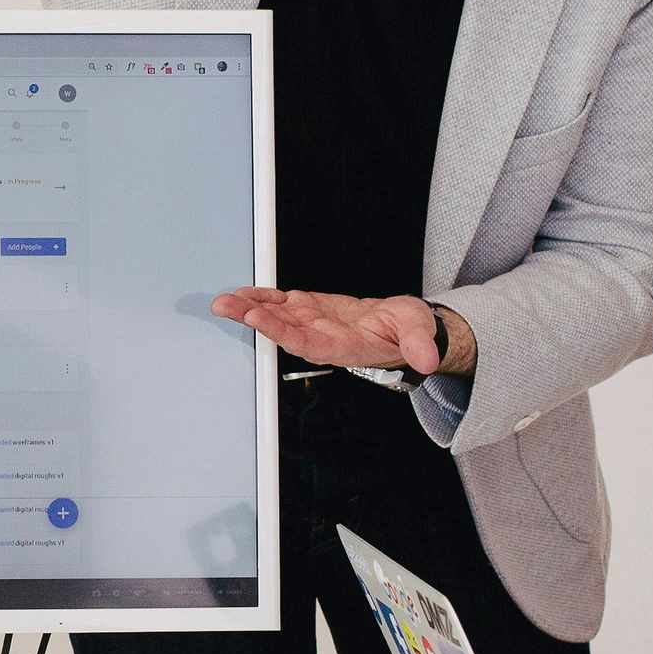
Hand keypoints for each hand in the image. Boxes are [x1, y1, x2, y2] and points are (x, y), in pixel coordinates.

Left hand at [213, 287, 461, 374]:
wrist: (400, 328)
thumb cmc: (409, 331)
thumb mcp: (419, 333)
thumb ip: (419, 345)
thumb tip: (427, 359)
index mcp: (345, 348)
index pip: (310, 343)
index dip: (284, 332)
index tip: (262, 319)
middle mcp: (323, 339)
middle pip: (284, 332)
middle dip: (255, 320)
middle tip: (229, 307)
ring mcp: (314, 325)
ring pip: (277, 318)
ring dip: (250, 309)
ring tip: (225, 302)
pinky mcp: (310, 310)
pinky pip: (281, 305)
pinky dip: (261, 298)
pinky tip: (241, 295)